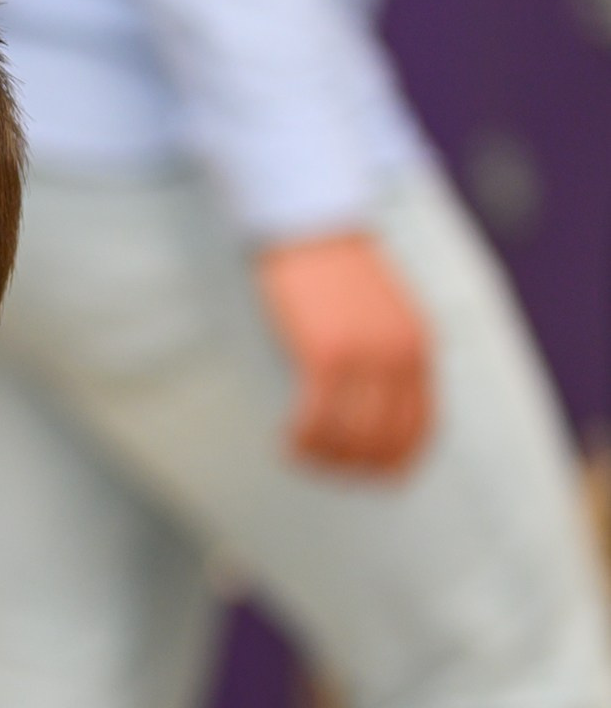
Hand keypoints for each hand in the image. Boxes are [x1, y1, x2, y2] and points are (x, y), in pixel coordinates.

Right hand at [256, 231, 432, 476]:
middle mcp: (400, 356)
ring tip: (299, 456)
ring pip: (349, 435)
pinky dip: (301, 439)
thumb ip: (388, 358)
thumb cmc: (338, 272)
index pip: (422, 427)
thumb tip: (370, 410)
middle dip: (355, 466)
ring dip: (323, 457)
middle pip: (384, 439)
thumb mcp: (383, 317)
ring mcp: (364, 355)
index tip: (372, 479)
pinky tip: (285, 442)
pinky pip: (316, 417)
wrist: (313, 228)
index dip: (399, 462)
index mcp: (420, 348)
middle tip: (325, 471)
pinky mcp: (324, 353)